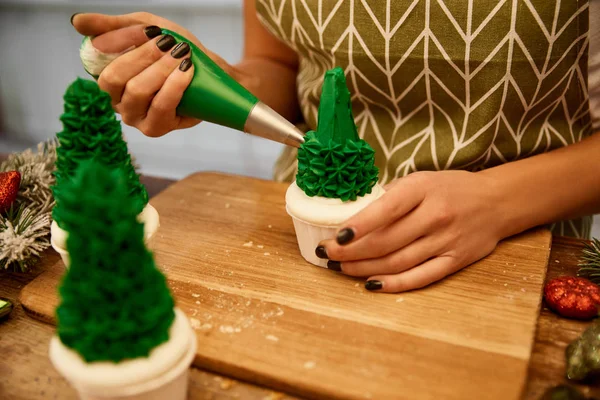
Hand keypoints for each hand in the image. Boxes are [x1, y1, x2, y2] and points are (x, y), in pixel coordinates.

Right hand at [71, 12, 232, 136]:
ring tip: (181, 55)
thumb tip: (76, 22)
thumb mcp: (144, 28)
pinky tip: (185, 71)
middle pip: (116, 79)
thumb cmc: (174, 50)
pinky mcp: (156, 128)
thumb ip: (111, 26)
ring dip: (161, 70)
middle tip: (168, 43)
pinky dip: (174, 86)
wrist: (209, 71)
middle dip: (144, 57)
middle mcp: (116, 100)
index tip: (152, 30)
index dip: (124, 41)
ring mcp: (135, 117)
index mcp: (107, 76)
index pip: (101, 59)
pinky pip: (161, 107)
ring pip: (138, 92)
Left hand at [317, 171, 505, 292]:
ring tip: (341, 268)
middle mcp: (435, 215)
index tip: (335, 236)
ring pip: (397, 262)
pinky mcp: (454, 261)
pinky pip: (420, 277)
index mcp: (422, 189)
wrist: (496, 201)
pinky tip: (371, 284)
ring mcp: (446, 241)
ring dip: (364, 268)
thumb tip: (351, 216)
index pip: (385, 209)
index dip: (358, 226)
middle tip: (327, 255)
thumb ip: (390, 197)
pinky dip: (393, 284)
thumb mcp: (419, 180)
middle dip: (350, 251)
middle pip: (386, 241)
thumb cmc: (449, 188)